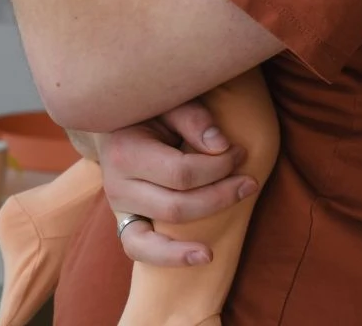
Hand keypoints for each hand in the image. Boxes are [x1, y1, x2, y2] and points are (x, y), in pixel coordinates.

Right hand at [99, 101, 257, 267]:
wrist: (113, 128)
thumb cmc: (149, 112)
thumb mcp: (168, 104)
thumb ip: (193, 118)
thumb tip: (221, 145)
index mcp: (124, 150)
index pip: (181, 173)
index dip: (218, 167)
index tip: (240, 152)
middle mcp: (117, 183)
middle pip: (177, 205)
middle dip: (221, 195)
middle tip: (249, 181)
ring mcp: (118, 207)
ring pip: (163, 230)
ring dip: (201, 228)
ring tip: (225, 233)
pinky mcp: (124, 222)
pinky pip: (140, 249)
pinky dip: (170, 257)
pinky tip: (204, 256)